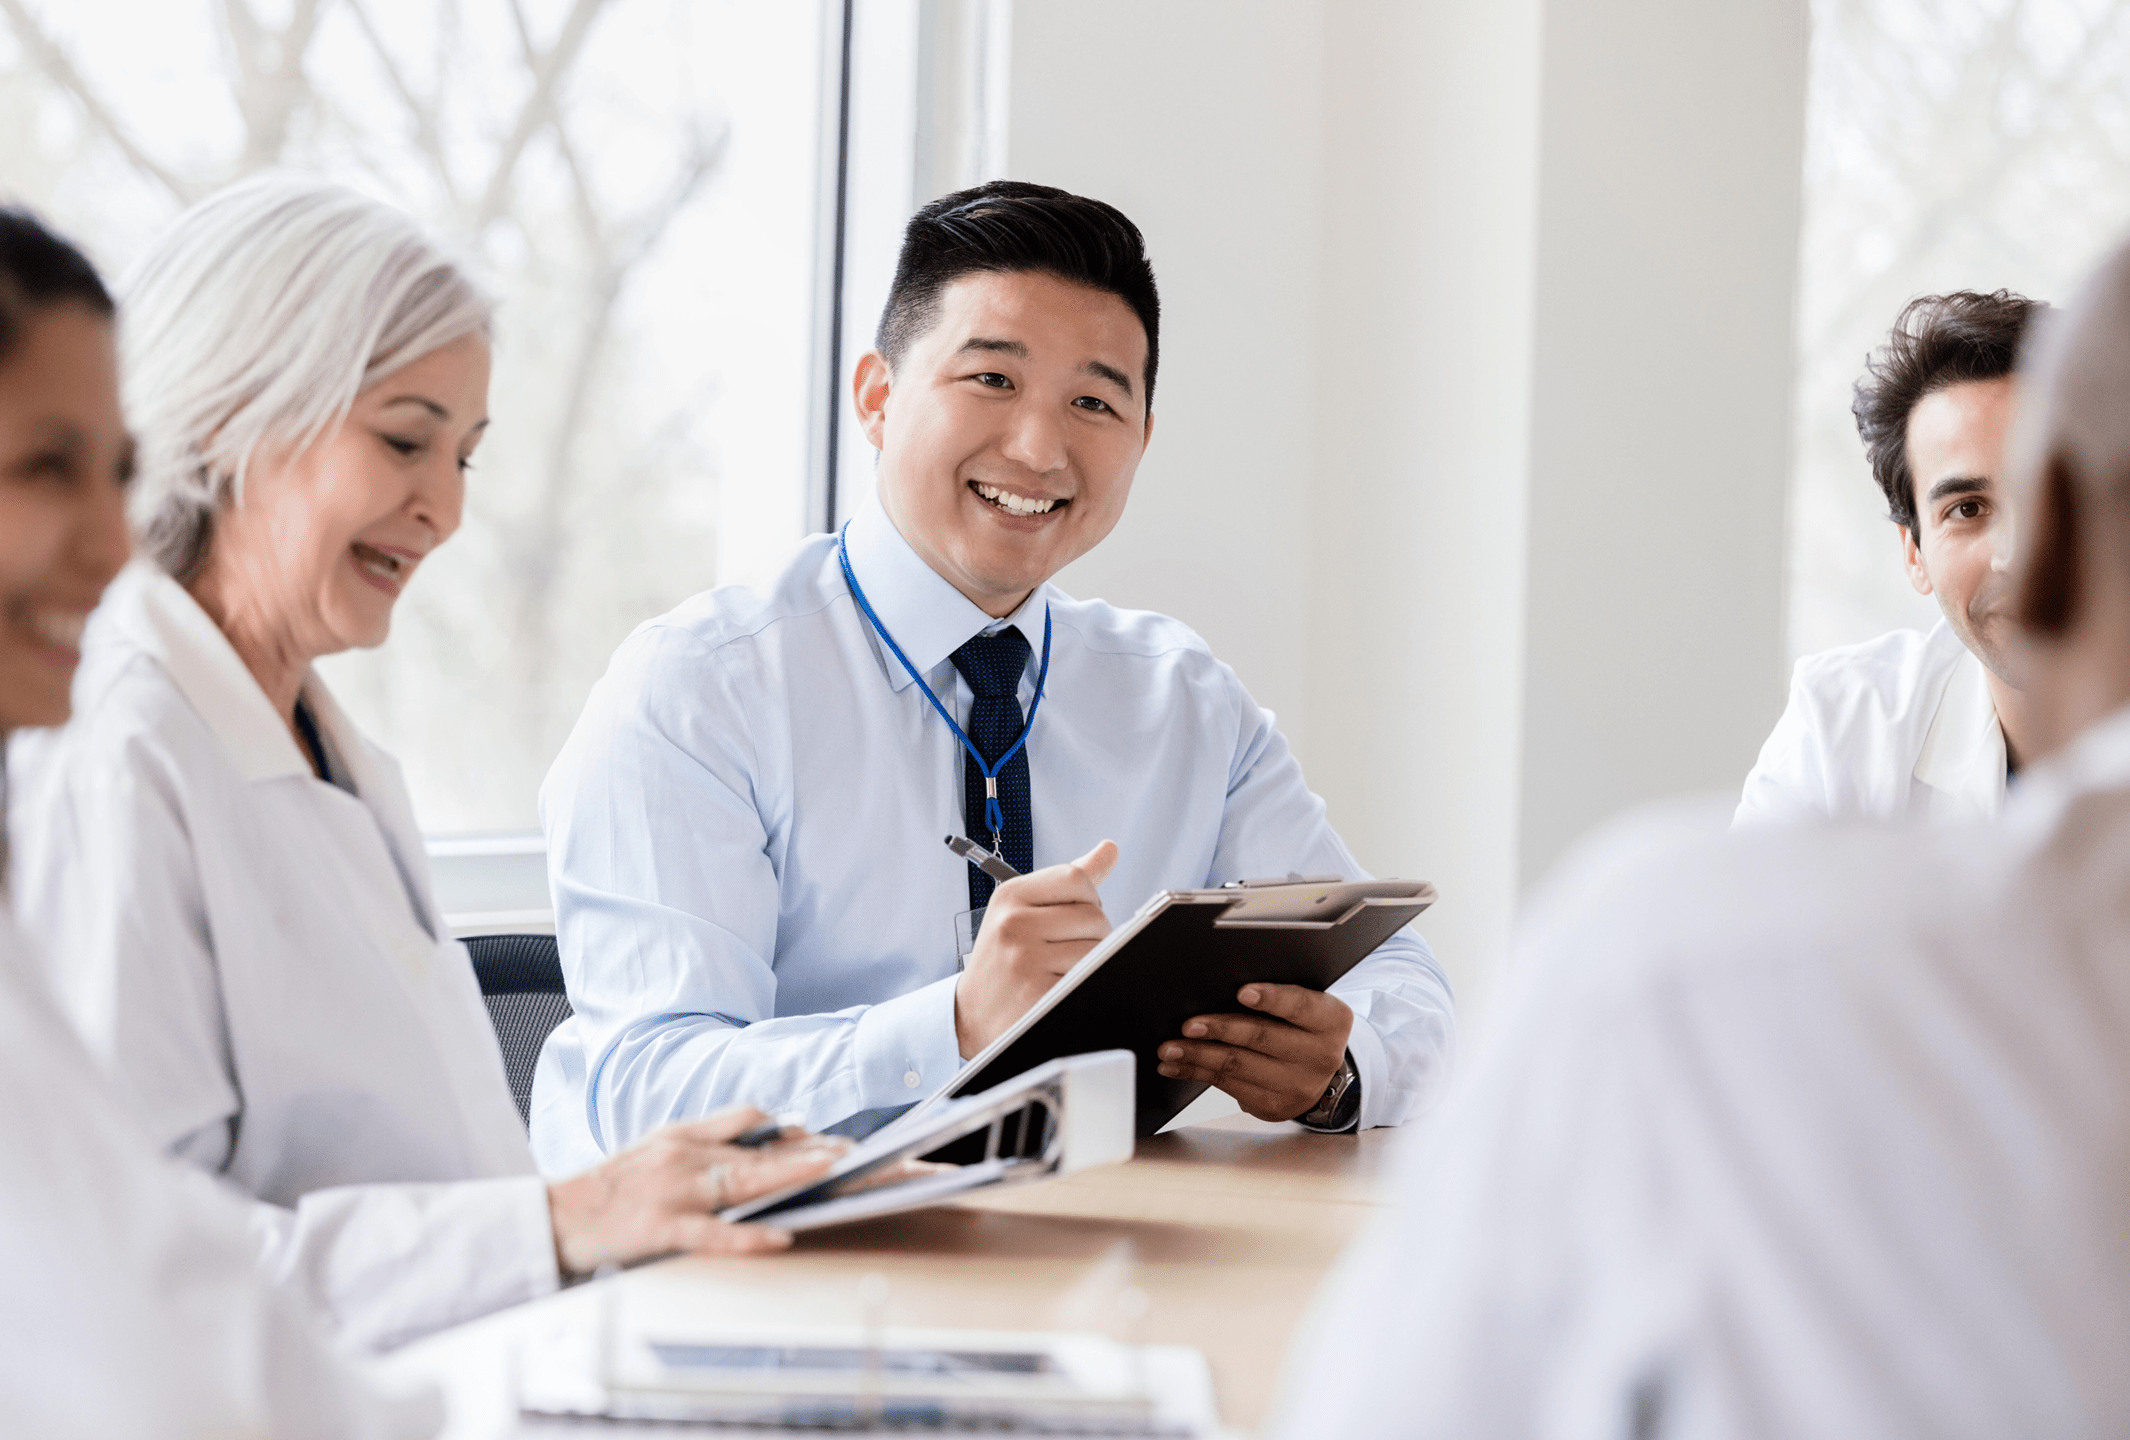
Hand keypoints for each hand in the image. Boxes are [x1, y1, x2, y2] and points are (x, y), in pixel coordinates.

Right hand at [546, 1105, 848, 1277]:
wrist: (554, 1216)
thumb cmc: (608, 1188)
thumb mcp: (655, 1148)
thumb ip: (704, 1139)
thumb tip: (763, 1132)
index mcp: (680, 1135)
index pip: (744, 1119)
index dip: (786, 1125)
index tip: (821, 1132)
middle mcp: (681, 1156)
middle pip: (755, 1150)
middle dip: (805, 1150)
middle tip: (846, 1152)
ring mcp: (673, 1192)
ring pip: (743, 1181)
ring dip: (789, 1175)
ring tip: (829, 1173)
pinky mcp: (662, 1229)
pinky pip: (714, 1234)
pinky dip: (750, 1236)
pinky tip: (781, 1236)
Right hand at [954, 840, 1118, 1058]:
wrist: (971, 1013)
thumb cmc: (1004, 956)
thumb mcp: (1022, 909)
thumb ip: (1068, 881)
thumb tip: (1110, 848)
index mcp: (1010, 895)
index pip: (1076, 878)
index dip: (1089, 899)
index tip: (1076, 916)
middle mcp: (1013, 924)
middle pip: (1093, 915)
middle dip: (1095, 934)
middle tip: (1071, 949)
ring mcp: (1025, 959)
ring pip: (1097, 948)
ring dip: (1094, 961)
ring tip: (1066, 969)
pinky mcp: (1038, 993)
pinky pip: (1088, 977)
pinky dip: (1085, 983)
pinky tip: (1063, 986)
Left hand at [1156, 984, 1354, 1122]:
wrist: (1320, 1073)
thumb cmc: (1302, 1026)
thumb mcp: (1305, 1007)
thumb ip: (1276, 996)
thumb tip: (1218, 986)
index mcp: (1331, 1021)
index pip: (1301, 1005)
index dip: (1272, 998)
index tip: (1242, 992)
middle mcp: (1320, 1056)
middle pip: (1262, 1038)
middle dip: (1220, 1030)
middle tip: (1189, 1025)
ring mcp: (1298, 1086)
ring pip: (1238, 1066)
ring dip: (1198, 1055)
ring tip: (1170, 1048)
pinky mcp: (1273, 1107)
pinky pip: (1228, 1086)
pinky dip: (1197, 1073)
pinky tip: (1177, 1066)